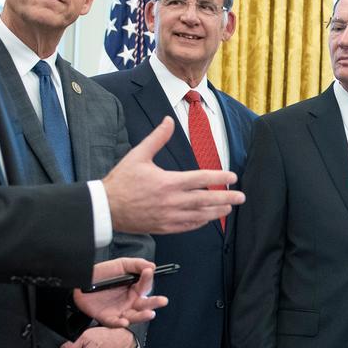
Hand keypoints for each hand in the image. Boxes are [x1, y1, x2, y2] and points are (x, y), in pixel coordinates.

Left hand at [73, 258, 166, 328]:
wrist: (80, 282)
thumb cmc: (100, 274)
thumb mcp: (120, 265)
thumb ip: (136, 264)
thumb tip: (152, 266)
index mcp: (134, 289)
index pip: (145, 285)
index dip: (147, 279)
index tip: (148, 272)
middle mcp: (130, 301)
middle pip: (145, 304)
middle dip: (155, 303)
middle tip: (163, 300)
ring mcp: (120, 311)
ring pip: (134, 316)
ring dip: (142, 316)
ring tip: (149, 313)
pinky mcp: (108, 318)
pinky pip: (115, 323)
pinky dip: (120, 323)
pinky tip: (124, 321)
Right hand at [103, 117, 245, 233]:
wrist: (105, 209)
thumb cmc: (121, 181)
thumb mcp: (138, 155)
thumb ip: (157, 138)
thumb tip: (168, 120)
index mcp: (168, 182)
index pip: (200, 179)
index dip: (219, 177)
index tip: (233, 177)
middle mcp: (171, 201)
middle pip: (206, 200)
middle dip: (226, 198)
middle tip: (241, 197)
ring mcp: (169, 216)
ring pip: (199, 216)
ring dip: (216, 212)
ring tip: (229, 208)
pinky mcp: (164, 227)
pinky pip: (188, 226)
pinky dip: (200, 222)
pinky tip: (208, 219)